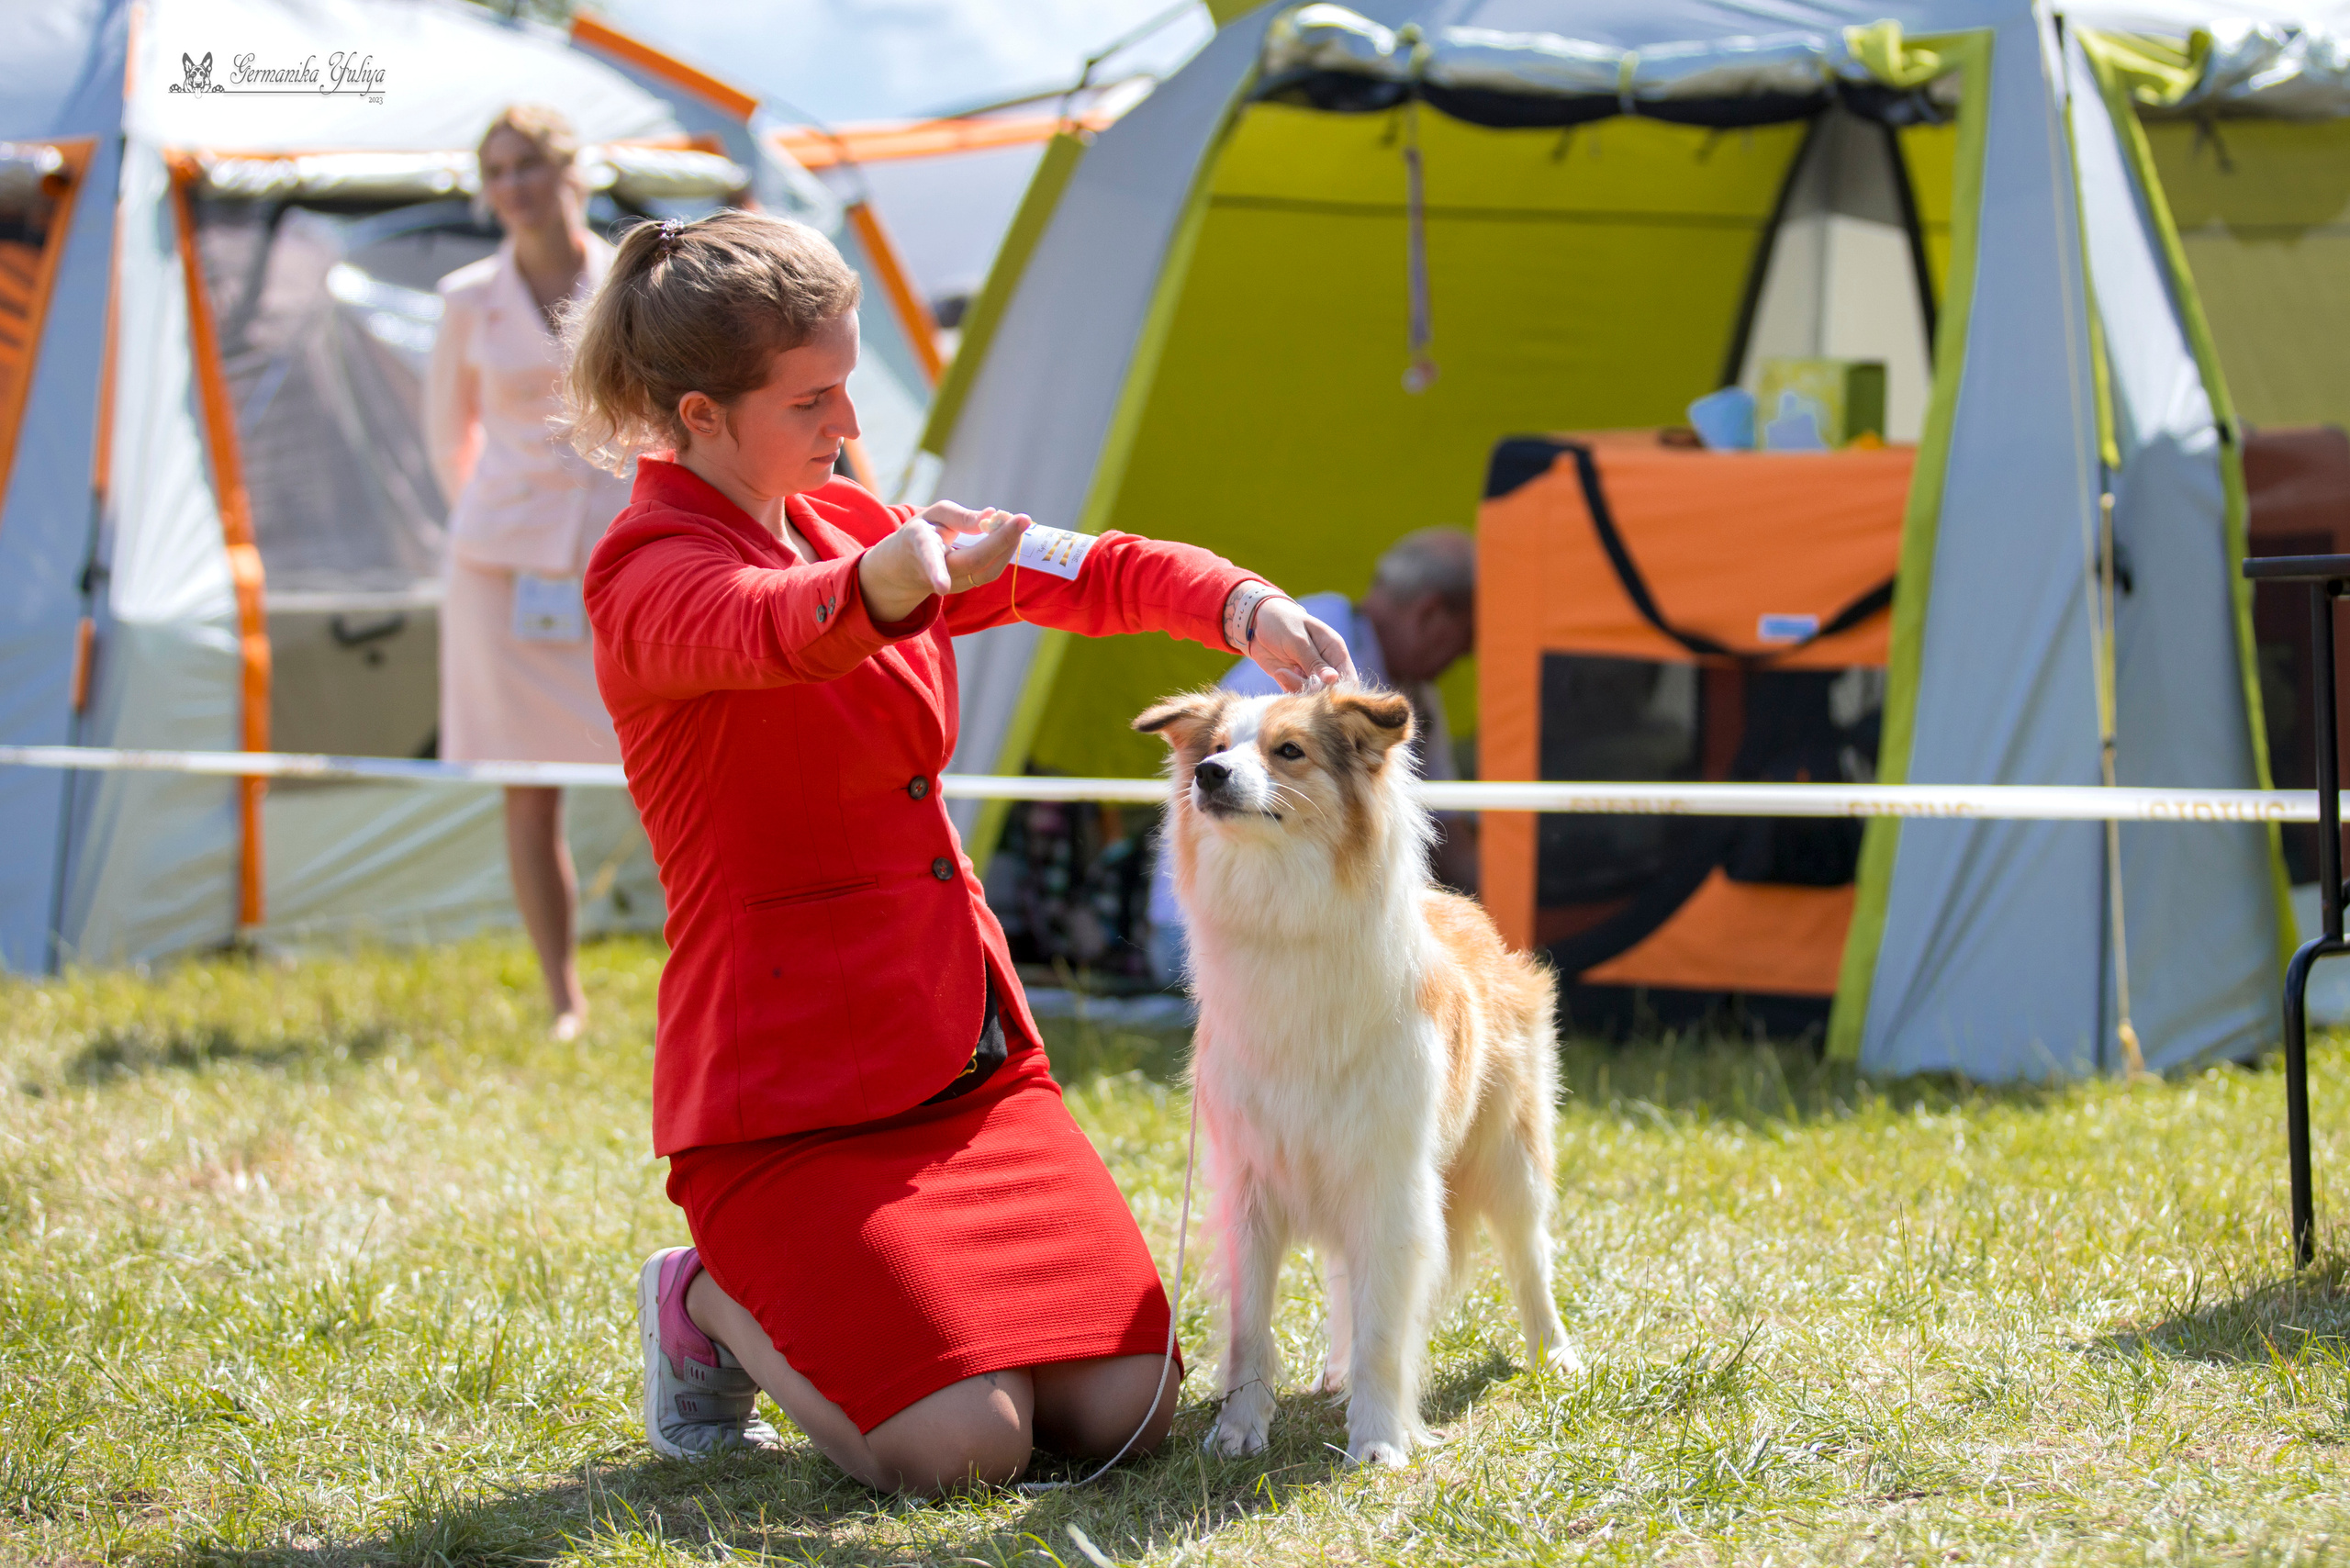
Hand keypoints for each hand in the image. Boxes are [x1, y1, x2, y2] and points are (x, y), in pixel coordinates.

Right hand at [857, 502, 1030, 624]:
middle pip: (973, 561)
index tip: (942, 588)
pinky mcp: (966, 587)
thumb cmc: (921, 533)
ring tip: (1020, 524)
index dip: (936, 573)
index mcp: (920, 547)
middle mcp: (935, 572)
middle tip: (1023, 519)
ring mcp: (952, 584)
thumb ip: (960, 516)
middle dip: (1001, 541)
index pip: (929, 559)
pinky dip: (1004, 552)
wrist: (905, 567)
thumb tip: (990, 515)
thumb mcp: (933, 516)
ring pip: (986, 571)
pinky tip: (1012, 536)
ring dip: (1008, 547)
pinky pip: (990, 572)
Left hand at [1249, 597, 1356, 692]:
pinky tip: (1279, 672)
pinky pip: (1298, 696)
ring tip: (1282, 672)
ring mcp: (1311, 676)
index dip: (1339, 692)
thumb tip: (1333, 679)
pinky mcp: (1296, 682)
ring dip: (1298, 689)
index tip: (1318, 688)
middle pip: (1332, 693)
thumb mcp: (1297, 640)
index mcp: (1335, 651)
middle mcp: (1327, 666)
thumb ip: (1314, 662)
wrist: (1254, 623)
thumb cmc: (1281, 622)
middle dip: (1313, 691)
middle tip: (1293, 673)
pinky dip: (1288, 689)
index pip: (1349, 680)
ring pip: (1313, 697)